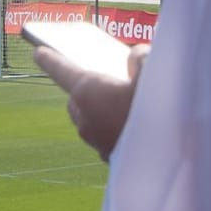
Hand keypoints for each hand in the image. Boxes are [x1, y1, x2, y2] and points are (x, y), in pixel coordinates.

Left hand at [35, 42, 149, 161]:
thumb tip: (134, 60)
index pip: (61, 69)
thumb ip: (140, 57)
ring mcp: (96, 142)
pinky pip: (105, 136)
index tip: (38, 51)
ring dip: (102, 109)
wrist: (173, 160)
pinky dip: (114, 127)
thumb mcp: (154, 70)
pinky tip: (136, 122)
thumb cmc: (161, 112)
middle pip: (78, 98)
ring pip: (91, 119)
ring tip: (125, 99)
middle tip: (107, 77)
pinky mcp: (111, 159)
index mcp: (88, 93)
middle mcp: (85, 119)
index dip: (50, 58)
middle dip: (88, 88)